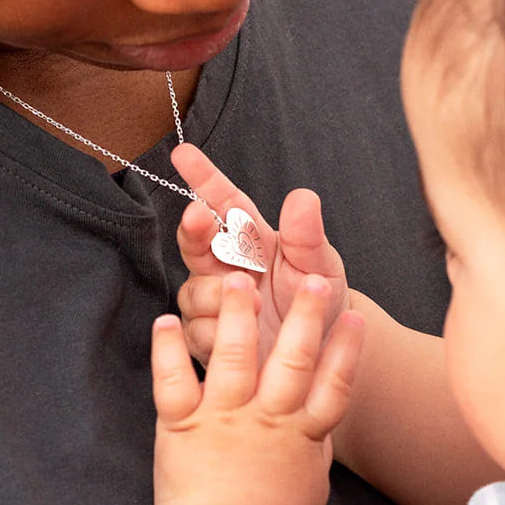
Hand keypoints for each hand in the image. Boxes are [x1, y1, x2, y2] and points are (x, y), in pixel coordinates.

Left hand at [150, 270, 365, 504]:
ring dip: (237, 316)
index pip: (335, 387)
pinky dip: (168, 352)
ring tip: (238, 278)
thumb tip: (322, 418)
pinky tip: (166, 320)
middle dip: (306, 317)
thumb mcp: (308, 482)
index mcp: (301, 436)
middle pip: (293, 361)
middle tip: (316, 280)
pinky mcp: (181, 426)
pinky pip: (173, 382)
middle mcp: (265, 420)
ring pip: (234, 359)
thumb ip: (312, 443)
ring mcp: (223, 420)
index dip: (348, 350)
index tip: (357, 316)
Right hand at [172, 143, 348, 362]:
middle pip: (195, 241)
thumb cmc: (316, 299)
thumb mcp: (319, 264)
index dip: (202, 178)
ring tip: (258, 304)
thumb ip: (307, 234)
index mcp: (251, 238)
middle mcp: (224, 265)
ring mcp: (211, 300)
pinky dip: (219, 330)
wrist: (321, 351)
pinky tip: (242, 333)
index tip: (183, 153)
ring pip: (194, 289)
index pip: (223, 202)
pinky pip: (197, 330)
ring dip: (220, 294)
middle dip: (194, 228)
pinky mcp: (205, 336)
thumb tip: (302, 197)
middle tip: (200, 216)